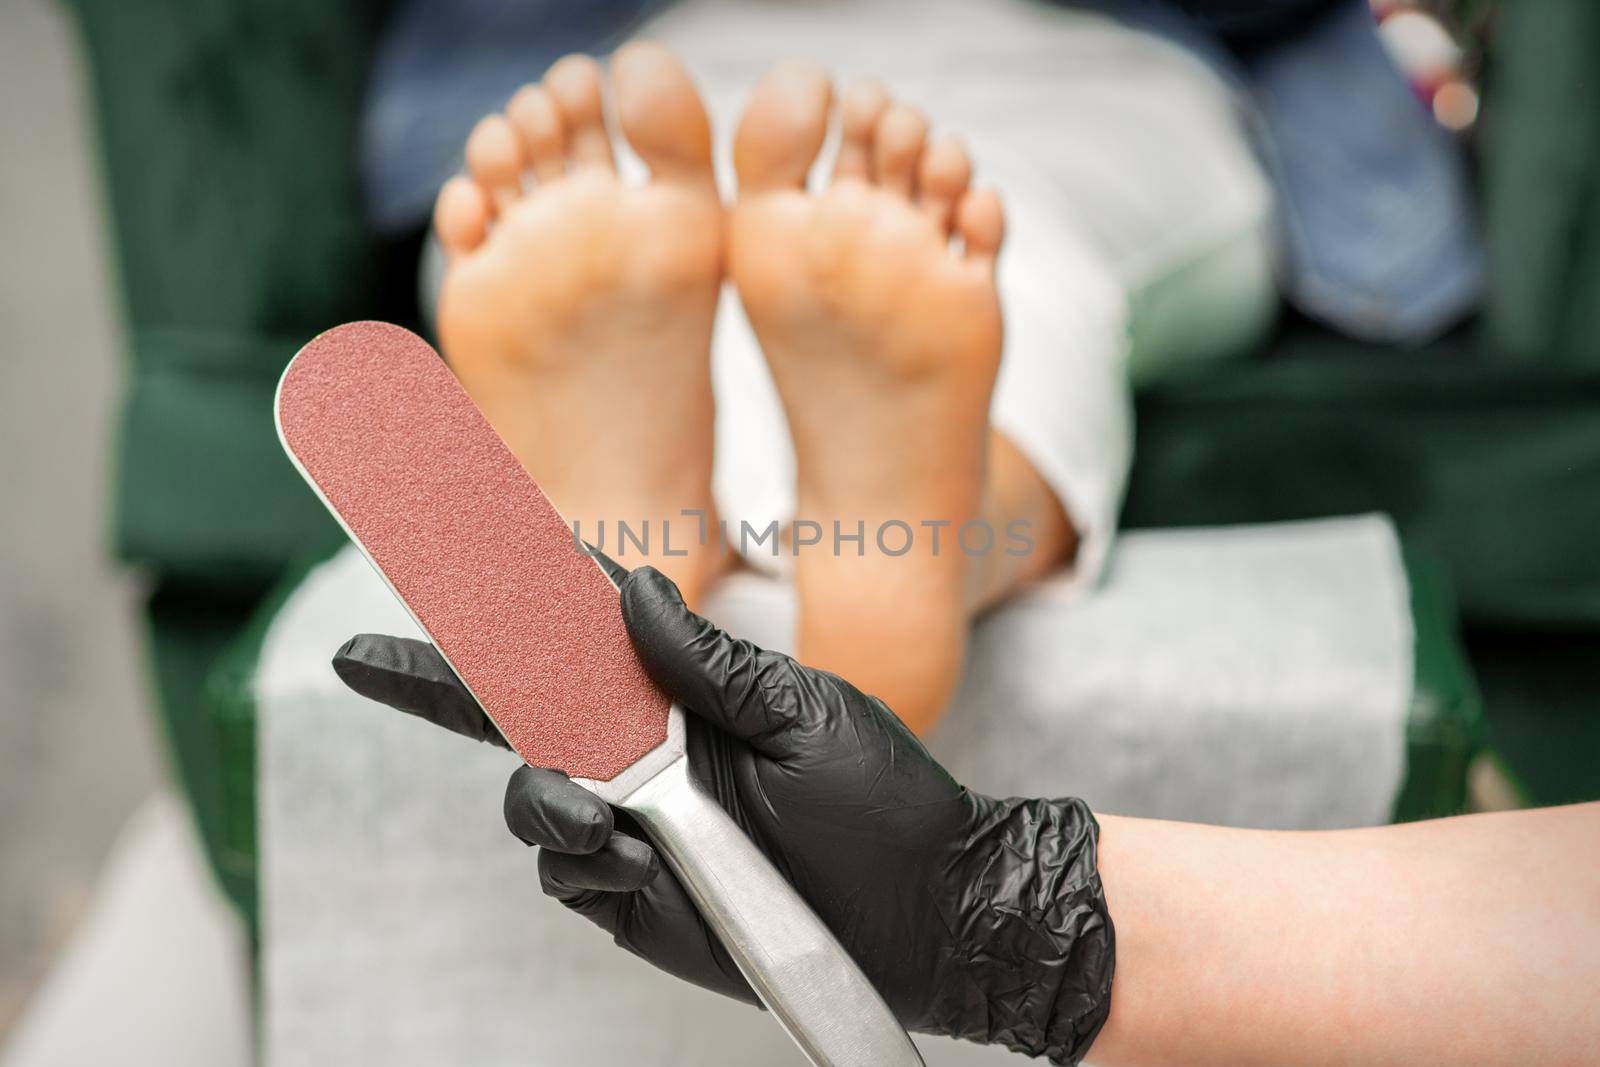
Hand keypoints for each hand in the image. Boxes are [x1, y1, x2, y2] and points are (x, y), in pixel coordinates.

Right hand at [333, 565, 1113, 1062]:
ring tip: (603, 815)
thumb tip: (627, 582)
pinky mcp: (632, 899)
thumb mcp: (802, 712)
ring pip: (531, 798)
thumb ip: (706, 661)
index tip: (449, 538)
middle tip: (361, 657)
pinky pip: (565, 873)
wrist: (925, 914)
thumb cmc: (880, 802)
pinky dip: (583, 860)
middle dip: (433, 680)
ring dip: (546, 795)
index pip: (579, 638)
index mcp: (680, 694)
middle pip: (517, 713)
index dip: (512, 593)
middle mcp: (642, 757)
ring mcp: (632, 828)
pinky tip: (632, 858)